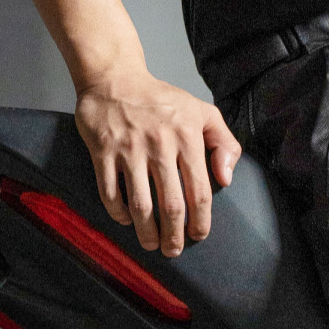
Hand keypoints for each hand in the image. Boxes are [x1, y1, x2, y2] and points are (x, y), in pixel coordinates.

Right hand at [74, 68, 239, 253]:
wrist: (114, 78)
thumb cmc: (161, 100)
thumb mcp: (202, 112)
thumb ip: (224, 143)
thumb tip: (226, 180)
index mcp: (187, 135)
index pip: (199, 190)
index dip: (201, 220)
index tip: (198, 235)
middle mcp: (159, 143)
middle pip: (171, 205)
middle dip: (174, 236)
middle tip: (173, 250)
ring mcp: (129, 148)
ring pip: (140, 205)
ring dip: (147, 233)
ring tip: (151, 244)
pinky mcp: (102, 150)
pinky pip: (111, 192)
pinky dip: (119, 213)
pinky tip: (127, 220)